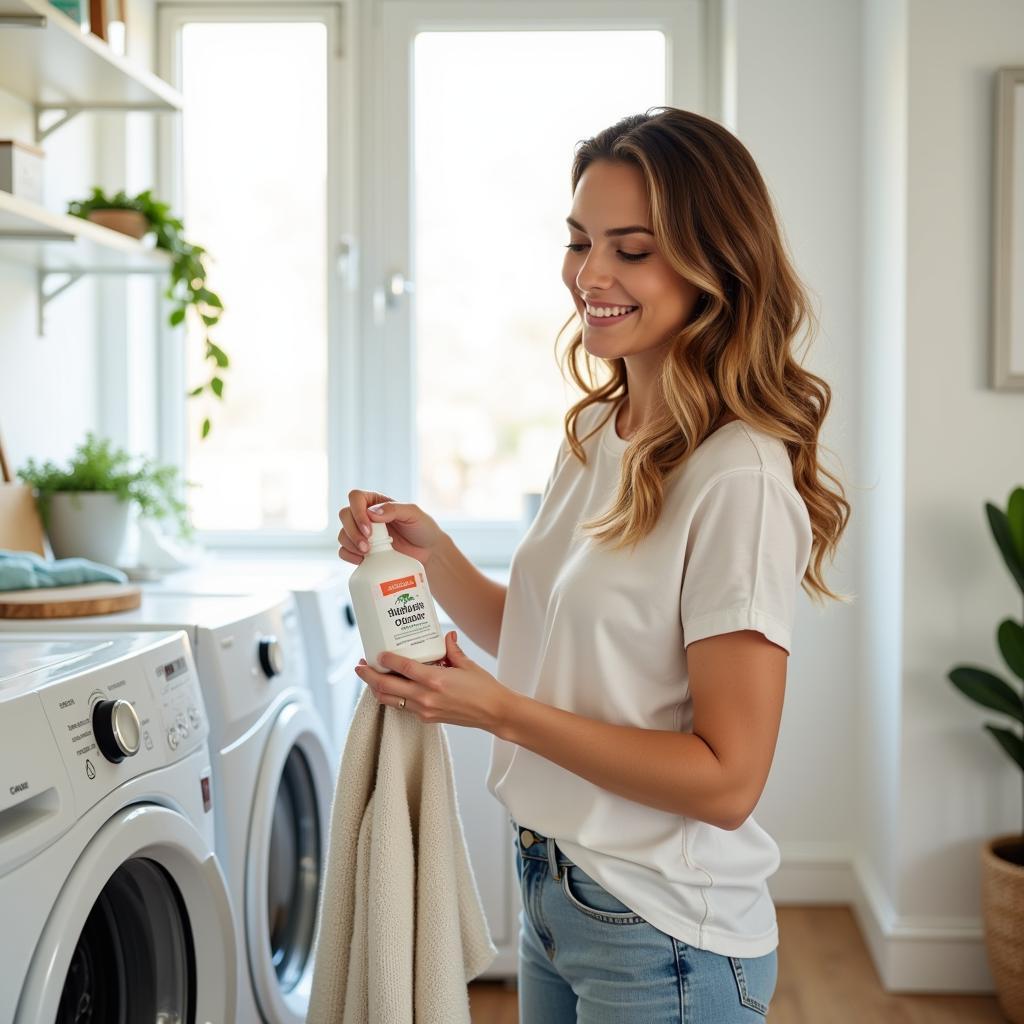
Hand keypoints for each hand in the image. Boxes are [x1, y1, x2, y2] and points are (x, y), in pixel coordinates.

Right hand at [337, 489, 444, 565]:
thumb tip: (372, 513)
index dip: (357, 512)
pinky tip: (361, 560)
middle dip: (352, 531)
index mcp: (376, 501)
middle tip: (367, 545)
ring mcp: (361, 533)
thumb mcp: (414, 514)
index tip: (369, 529)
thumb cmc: (423, 529)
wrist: (428, 553)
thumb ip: (394, 509)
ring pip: (342, 534)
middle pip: (344, 515)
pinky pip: (344, 551)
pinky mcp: (361, 550)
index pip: (355, 497)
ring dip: (350, 543)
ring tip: (367, 553)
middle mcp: (365, 515)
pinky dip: (348, 555)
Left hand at [354, 631, 516, 734]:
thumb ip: (451, 650)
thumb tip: (446, 636)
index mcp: (435, 680)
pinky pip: (402, 708)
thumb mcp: (467, 664)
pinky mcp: (426, 718)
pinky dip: (392, 698)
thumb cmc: (484, 689)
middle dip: (368, 676)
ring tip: (370, 678)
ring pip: (389, 700)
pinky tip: (391, 688)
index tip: (376, 653)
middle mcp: (425, 696)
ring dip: (376, 689)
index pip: (402, 667)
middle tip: (360, 666)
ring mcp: (424, 710)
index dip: (385, 659)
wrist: (495, 713)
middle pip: (386, 687)